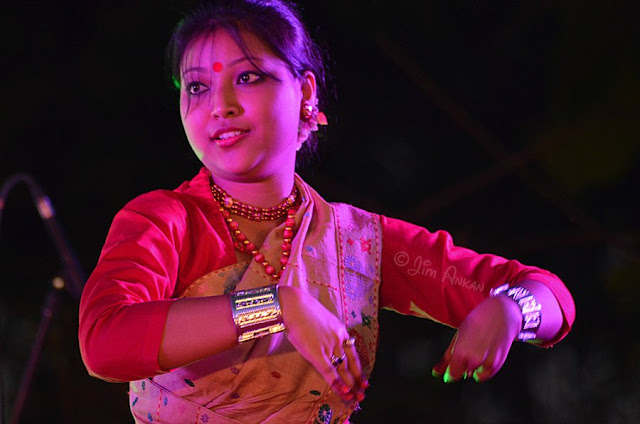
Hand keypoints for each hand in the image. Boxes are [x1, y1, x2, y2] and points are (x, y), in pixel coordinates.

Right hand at [278, 286, 367, 403]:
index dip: (358, 368)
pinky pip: (329, 372)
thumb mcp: (320, 320)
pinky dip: (337, 383)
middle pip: (350, 363)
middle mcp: (338, 339)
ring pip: (342, 369)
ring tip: (355, 397)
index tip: (363, 378)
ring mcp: (329, 346)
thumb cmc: (301, 310)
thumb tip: (322, 344)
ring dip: (349, 385)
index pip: (352, 353)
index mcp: (340, 330)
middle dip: (357, 380)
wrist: (293, 304)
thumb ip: (325, 333)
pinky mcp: (317, 353)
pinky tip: (344, 392)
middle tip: (363, 392)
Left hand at [432, 295, 521, 382]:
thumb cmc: (478, 321)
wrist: (501, 314)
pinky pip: (486, 374)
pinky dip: (484, 368)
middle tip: (466, 351)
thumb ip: (446, 357)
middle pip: (463, 374)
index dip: (450, 372)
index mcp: (462, 353)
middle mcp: (475, 360)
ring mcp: (488, 363)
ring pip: (474, 374)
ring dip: (473, 367)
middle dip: (462, 366)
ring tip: (477, 349)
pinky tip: (485, 354)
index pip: (453, 375)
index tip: (451, 369)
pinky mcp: (498, 364)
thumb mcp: (457, 336)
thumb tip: (437, 372)